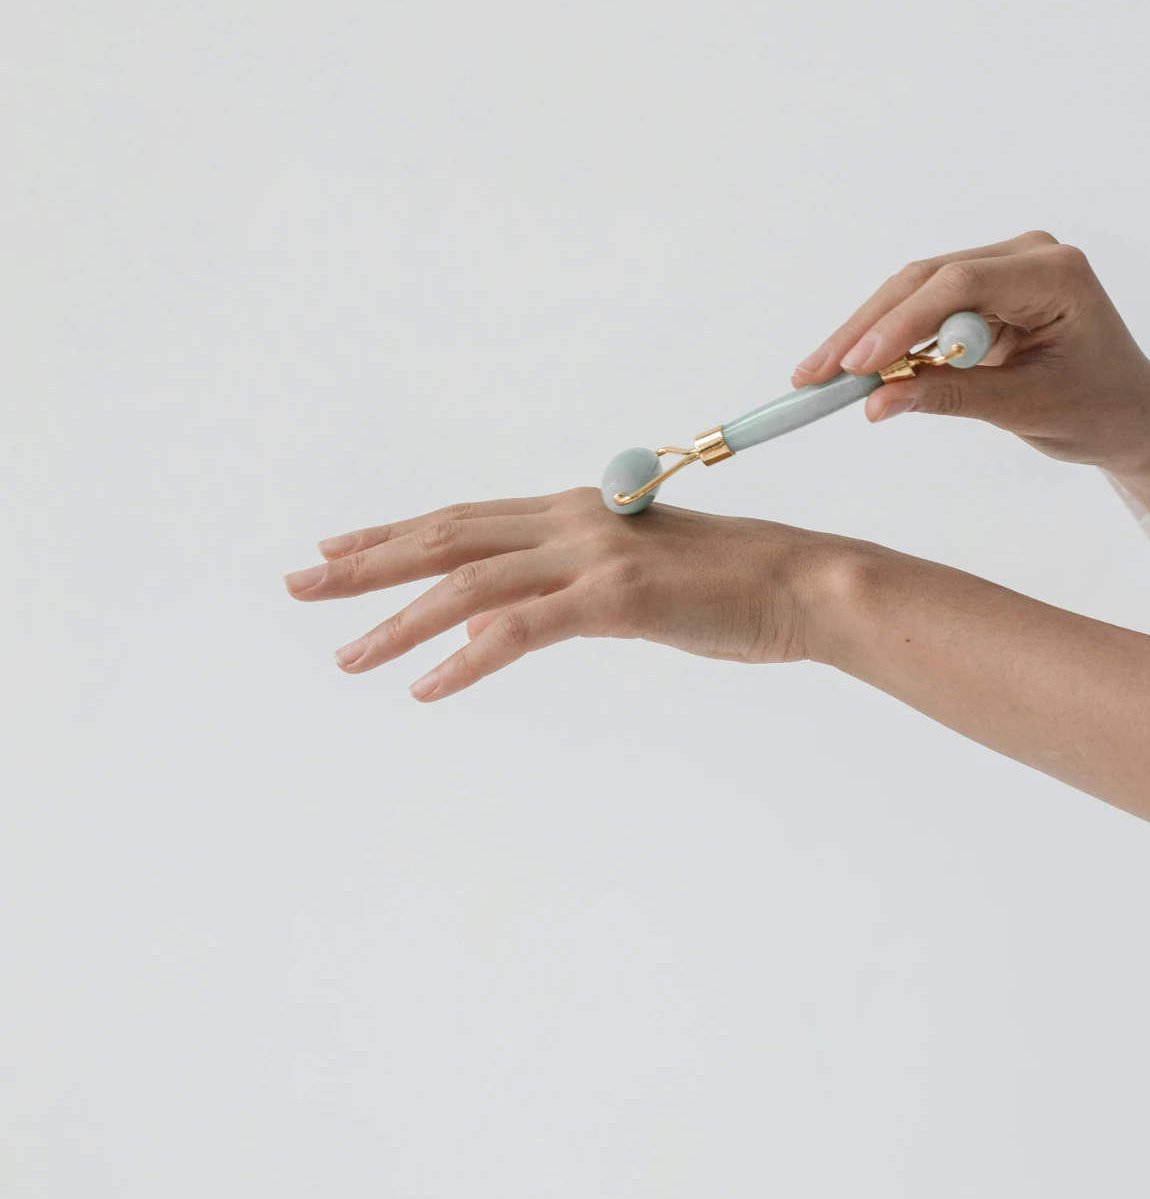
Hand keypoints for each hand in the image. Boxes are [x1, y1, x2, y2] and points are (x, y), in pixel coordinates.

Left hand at [284, 492, 844, 700]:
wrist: (804, 585)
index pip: (463, 518)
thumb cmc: (732, 587)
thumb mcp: (638, 579)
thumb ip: (571, 587)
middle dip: (364, 564)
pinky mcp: (614, 598)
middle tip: (297, 586)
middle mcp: (572, 520)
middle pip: (445, 538)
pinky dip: (465, 658)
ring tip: (346, 659)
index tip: (332, 547)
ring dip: (398, 623)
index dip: (392, 532)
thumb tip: (505, 616)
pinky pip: (519, 630)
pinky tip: (425, 688)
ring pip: (467, 585)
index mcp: (576, 510)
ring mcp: (592, 555)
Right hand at [794, 229, 1149, 590]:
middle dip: (867, 329)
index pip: (961, 285)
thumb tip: (876, 402)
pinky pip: (923, 305)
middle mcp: (1028, 255)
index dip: (901, 324)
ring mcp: (1005, 265)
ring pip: (915, 290)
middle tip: (814, 374)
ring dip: (867, 333)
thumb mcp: (1028, 410)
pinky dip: (890, 338)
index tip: (857, 368)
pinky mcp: (985, 287)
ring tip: (819, 376)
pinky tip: (852, 367)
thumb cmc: (1100, 411)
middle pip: (927, 280)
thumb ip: (952, 398)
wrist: (1133, 414)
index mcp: (1057, 274)